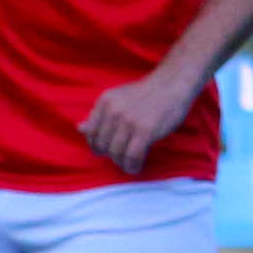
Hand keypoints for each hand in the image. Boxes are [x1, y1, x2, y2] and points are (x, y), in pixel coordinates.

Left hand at [81, 70, 199, 176]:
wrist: (173, 84)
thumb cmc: (146, 93)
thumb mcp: (117, 98)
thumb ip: (100, 114)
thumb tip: (80, 128)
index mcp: (104, 102)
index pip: (91, 132)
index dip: (96, 145)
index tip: (104, 150)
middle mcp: (113, 111)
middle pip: (102, 144)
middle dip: (109, 155)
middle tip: (118, 158)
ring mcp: (129, 121)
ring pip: (116, 152)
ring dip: (121, 163)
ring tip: (127, 164)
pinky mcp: (145, 130)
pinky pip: (132, 155)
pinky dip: (132, 166)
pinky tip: (135, 168)